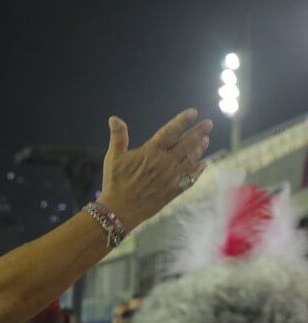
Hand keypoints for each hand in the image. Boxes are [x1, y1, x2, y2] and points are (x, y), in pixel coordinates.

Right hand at [100, 109, 212, 229]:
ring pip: (191, 159)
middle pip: (187, 144)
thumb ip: (118, 137)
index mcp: (151, 152)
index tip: (193, 113)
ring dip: (200, 149)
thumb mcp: (113, 157)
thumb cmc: (115, 182)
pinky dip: (198, 170)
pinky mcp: (174, 190)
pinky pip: (191, 178)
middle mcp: (165, 162)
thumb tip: (114, 118)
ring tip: (206, 140)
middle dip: (198, 132)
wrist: (119, 210)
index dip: (182, 121)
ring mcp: (172, 177)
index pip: (171, 131)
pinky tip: (203, 164)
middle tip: (208, 124)